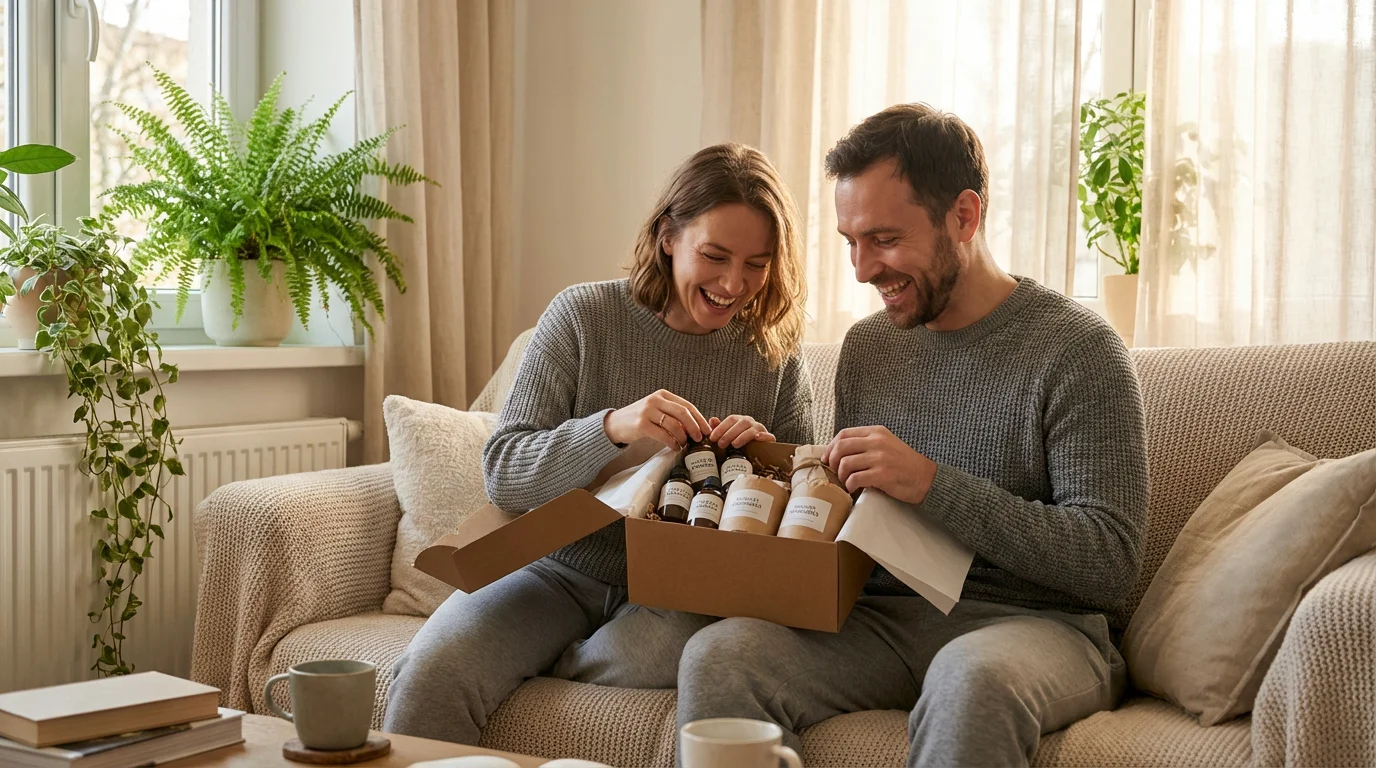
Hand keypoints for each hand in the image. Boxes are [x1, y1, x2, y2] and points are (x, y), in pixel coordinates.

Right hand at [604, 389, 711, 449]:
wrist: (615, 423)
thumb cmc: (640, 418)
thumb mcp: (657, 410)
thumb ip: (673, 414)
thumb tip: (695, 427)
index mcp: (662, 395)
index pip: (687, 405)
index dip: (699, 418)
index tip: (707, 430)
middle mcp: (655, 400)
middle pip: (683, 413)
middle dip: (695, 427)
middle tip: (699, 438)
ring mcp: (648, 411)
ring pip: (674, 425)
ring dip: (683, 437)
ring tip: (684, 444)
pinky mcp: (641, 425)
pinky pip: (663, 435)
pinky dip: (672, 443)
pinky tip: (675, 447)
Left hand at [707, 415, 775, 448]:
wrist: (758, 450)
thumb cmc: (740, 442)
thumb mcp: (728, 435)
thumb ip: (720, 428)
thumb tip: (712, 420)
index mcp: (740, 420)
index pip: (731, 419)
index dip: (721, 428)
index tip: (712, 438)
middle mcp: (750, 422)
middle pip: (741, 423)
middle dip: (729, 434)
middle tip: (721, 444)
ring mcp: (760, 429)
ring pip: (752, 429)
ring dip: (743, 436)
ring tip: (734, 444)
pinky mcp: (769, 438)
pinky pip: (768, 436)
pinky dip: (764, 436)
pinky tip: (757, 438)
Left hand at [821, 426, 936, 503]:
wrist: (926, 478)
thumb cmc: (904, 464)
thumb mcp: (886, 445)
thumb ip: (866, 444)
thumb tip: (839, 453)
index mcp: (876, 432)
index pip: (844, 434)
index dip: (830, 447)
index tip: (827, 459)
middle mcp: (877, 442)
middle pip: (841, 447)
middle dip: (832, 462)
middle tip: (835, 472)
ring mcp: (880, 457)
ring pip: (845, 464)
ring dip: (842, 476)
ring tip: (847, 482)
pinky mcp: (882, 474)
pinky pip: (855, 479)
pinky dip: (850, 486)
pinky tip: (854, 489)